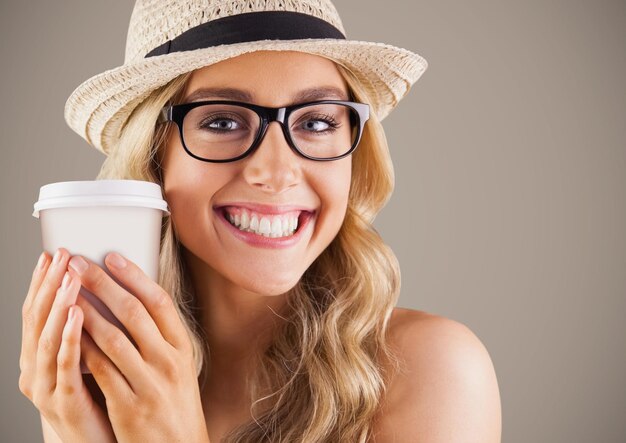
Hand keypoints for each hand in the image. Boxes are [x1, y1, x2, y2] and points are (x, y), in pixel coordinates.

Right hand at [19, 248, 116, 442]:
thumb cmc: (98, 399)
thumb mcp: (87, 360)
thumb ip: (87, 332)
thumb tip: (97, 292)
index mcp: (40, 358)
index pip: (37, 312)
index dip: (43, 282)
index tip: (54, 253)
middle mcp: (34, 370)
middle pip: (36, 320)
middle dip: (48, 284)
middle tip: (62, 255)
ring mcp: (45, 387)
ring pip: (47, 338)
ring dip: (59, 304)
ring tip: (70, 276)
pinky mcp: (63, 402)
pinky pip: (65, 365)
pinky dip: (71, 337)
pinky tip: (80, 313)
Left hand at [67, 252, 209, 442]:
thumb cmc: (175, 403)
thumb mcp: (178, 366)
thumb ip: (159, 336)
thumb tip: (133, 297)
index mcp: (182, 348)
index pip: (159, 302)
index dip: (134, 276)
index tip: (112, 256)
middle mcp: (169, 362)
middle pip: (134, 313)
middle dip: (102, 284)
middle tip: (79, 264)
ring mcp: (150, 385)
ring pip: (113, 339)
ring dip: (85, 311)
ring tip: (66, 291)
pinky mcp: (129, 407)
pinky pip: (100, 371)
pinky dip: (82, 349)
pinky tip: (68, 333)